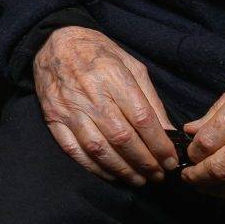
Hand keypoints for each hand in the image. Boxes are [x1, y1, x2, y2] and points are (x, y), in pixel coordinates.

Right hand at [32, 26, 179, 185]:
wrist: (55, 44)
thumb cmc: (99, 54)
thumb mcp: (131, 65)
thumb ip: (150, 99)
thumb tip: (168, 132)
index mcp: (113, 76)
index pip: (142, 118)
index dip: (159, 144)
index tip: (171, 160)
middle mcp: (91, 94)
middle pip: (122, 137)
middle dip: (145, 162)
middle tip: (159, 175)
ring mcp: (69, 108)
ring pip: (99, 148)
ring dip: (122, 169)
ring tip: (139, 179)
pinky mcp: (53, 119)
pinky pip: (75, 150)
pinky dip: (95, 168)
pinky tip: (112, 174)